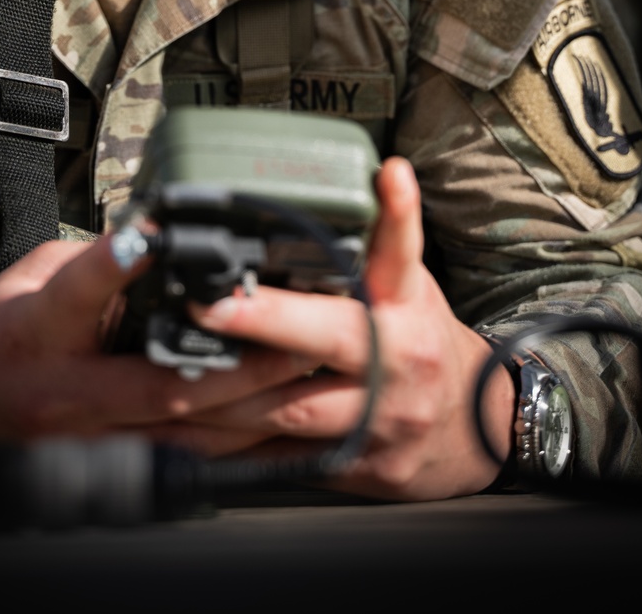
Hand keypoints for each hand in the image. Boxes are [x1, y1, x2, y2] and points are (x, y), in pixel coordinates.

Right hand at [0, 233, 311, 446]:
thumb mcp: (34, 277)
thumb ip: (98, 264)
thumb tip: (168, 241)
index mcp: (36, 328)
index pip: (79, 289)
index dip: (118, 264)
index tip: (158, 236)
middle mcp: (61, 391)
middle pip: (160, 385)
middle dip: (238, 367)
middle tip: (299, 339)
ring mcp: (81, 441)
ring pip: (180, 436)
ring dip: (248, 414)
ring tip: (307, 383)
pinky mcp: (98, 467)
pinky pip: (176, 462)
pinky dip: (227, 447)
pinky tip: (272, 432)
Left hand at [186, 157, 515, 499]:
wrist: (476, 429)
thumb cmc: (421, 338)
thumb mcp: (407, 284)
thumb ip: (371, 245)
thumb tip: (359, 176)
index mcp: (408, 303)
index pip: (400, 252)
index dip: (394, 216)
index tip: (386, 177)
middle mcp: (398, 357)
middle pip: (331, 336)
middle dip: (263, 321)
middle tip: (203, 306)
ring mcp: (381, 418)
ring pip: (293, 408)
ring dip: (224, 395)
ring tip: (165, 377)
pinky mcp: (358, 465)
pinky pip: (282, 458)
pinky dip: (230, 448)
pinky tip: (181, 438)